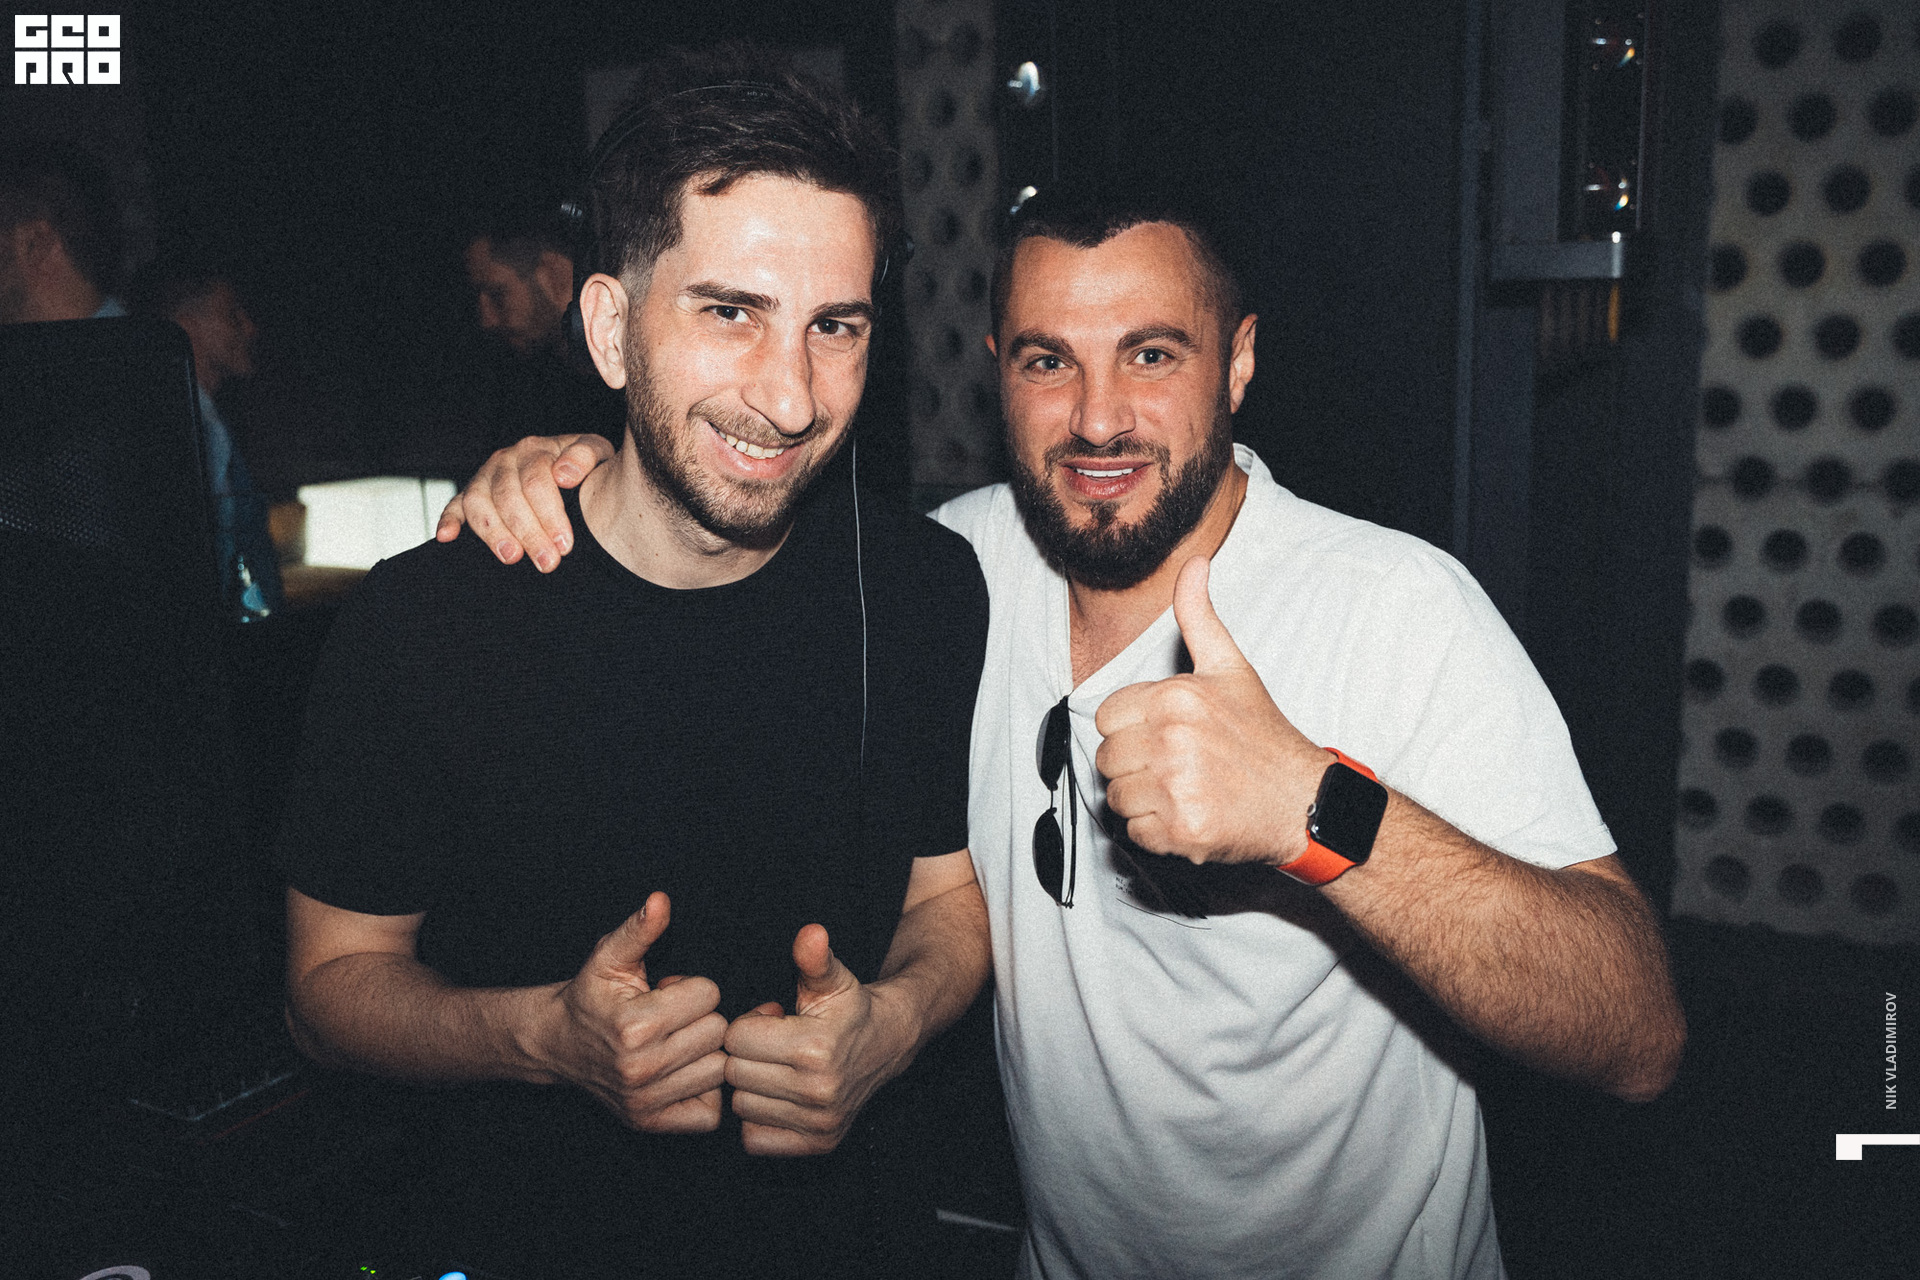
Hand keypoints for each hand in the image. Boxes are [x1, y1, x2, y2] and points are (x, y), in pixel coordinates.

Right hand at [434, 432, 615, 570]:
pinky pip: (454, 505)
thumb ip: (586, 456)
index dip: (550, 515)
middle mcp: (505, 460)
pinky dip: (448, 520)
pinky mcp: (470, 494)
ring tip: (512, 557)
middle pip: (509, 497)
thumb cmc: (584, 467)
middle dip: (529, 533)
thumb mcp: (596, 453)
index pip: (537, 482)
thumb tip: (564, 475)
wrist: (568, 466)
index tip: (565, 544)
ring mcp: (485, 477)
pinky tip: (447, 537)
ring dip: (494, 532)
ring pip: (479, 502)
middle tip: (547, 561)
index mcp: (535, 450)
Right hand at [541, 891, 728, 1131]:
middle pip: (717, 1031)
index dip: (693, 987)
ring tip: (674, 1043)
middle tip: (671, 1019)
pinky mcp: (650, 1124)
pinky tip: (682, 1072)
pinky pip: (711, 1113)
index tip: (668, 993)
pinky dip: (704, 1092)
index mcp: (634, 1025)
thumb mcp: (609, 957)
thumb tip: (660, 900)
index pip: (709, 995)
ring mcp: (645, 1101)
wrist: (556, 1045)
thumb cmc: (590, 998)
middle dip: (700, 1018)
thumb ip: (639, 929)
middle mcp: (640, 1068)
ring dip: (703, 1053)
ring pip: (719, 1069)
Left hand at [723, 925, 901, 1156]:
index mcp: (815, 1049)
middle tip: (773, 1043)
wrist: (890, 1043)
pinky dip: (759, 1120)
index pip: (737, 1039)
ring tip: (778, 1067)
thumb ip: (814, 958)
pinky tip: (779, 1096)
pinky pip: (754, 1140)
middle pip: (735, 1074)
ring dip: (752, 1087)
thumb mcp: (832, 978)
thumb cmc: (850, 1008)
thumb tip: (811, 932)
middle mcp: (818, 1091)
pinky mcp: (818, 1144)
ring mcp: (819, 1122)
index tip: (772, 1018)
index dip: (749, 1023)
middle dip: (747, 1054)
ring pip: (741, 1107)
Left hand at [1094, 556, 1333, 866]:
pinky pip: (1136, 833)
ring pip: (1117, 797)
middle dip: (1134, 765)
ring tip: (1182, 790)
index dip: (1131, 728)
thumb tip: (1195, 564)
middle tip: (1176, 766)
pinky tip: (1187, 816)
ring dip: (1143, 800)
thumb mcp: (1231, 667)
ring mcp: (1176, 787)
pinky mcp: (1181, 830)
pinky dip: (1157, 833)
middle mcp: (1172, 741)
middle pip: (1107, 758)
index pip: (1106, 717)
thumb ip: (1199, 616)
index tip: (1164, 735)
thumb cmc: (1263, 735)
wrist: (1302, 800)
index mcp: (1175, 698)